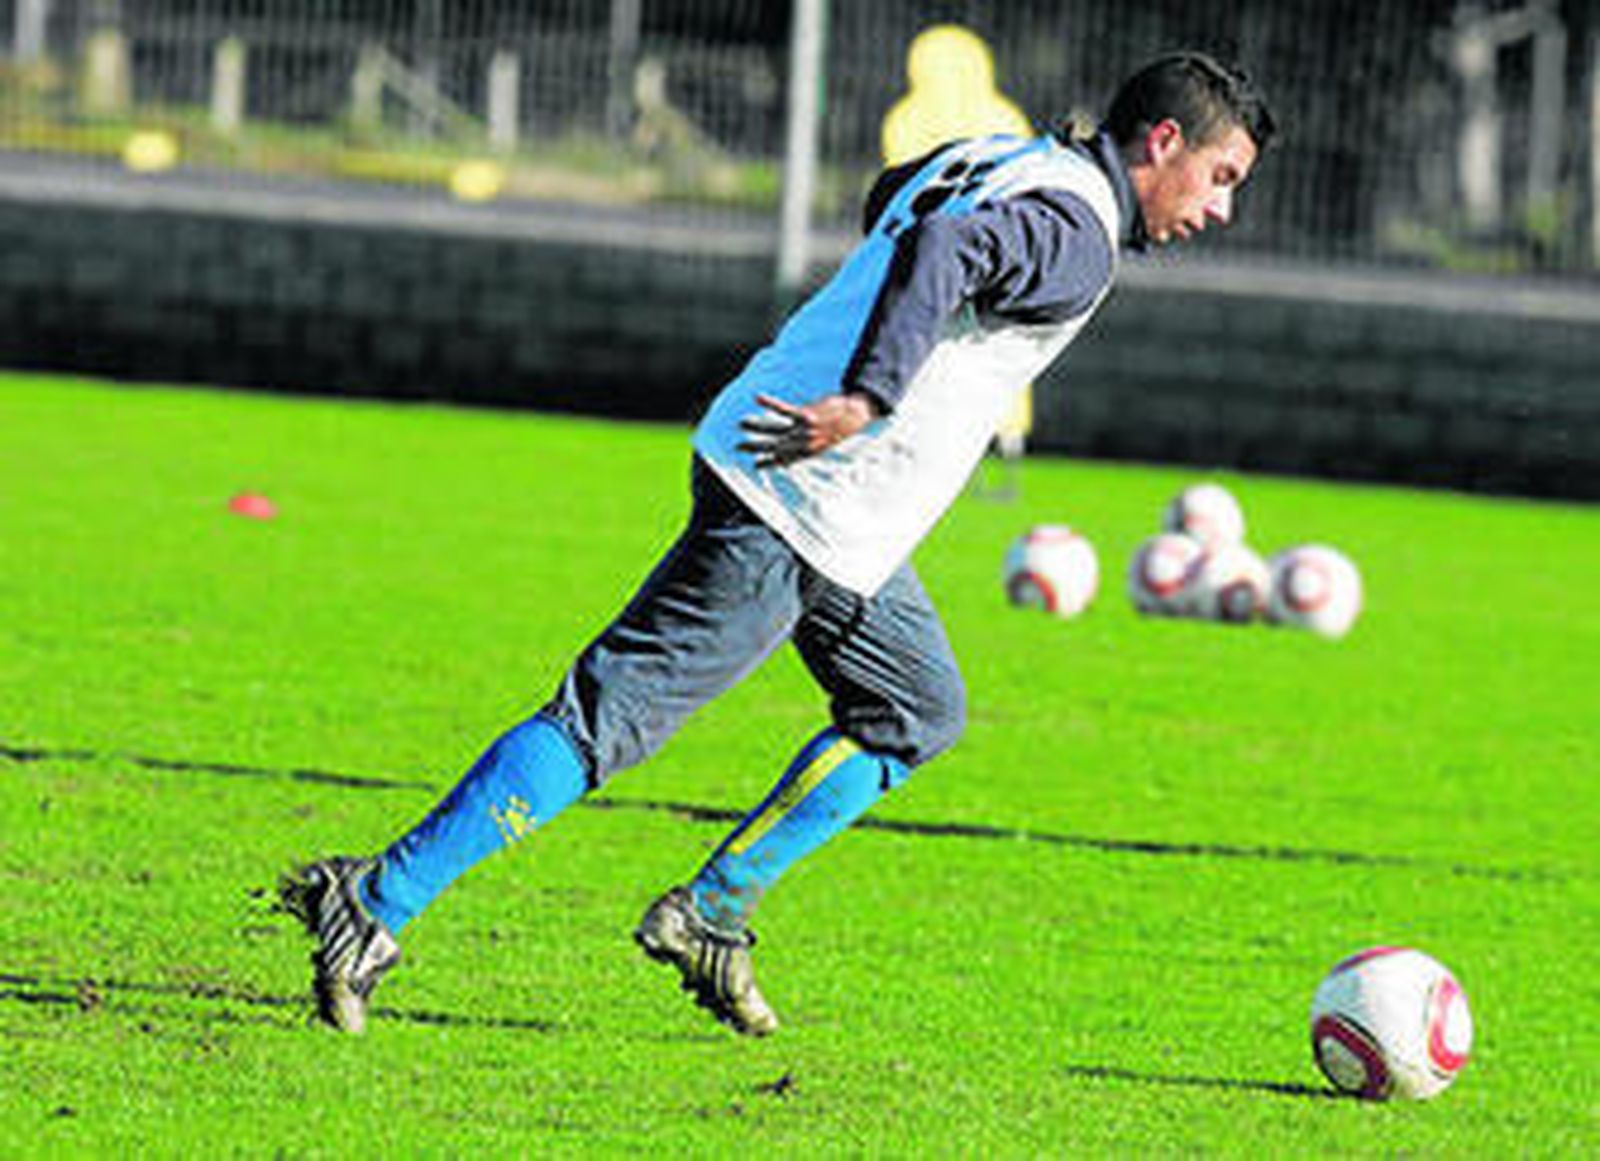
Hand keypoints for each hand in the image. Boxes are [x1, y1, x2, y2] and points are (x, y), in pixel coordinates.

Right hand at [737, 393, 877, 467]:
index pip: (782, 460)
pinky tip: (757, 397)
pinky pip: (783, 410)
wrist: (856, 416)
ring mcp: (804, 431)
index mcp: (807, 453)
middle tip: (738, 447)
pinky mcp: (806, 415)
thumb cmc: (841, 429)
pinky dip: (769, 403)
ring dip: (756, 427)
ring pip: (774, 430)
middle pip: (774, 447)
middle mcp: (803, 445)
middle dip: (755, 448)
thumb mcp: (824, 443)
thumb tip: (798, 454)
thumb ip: (809, 448)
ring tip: (742, 423)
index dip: (768, 463)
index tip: (755, 465)